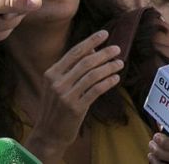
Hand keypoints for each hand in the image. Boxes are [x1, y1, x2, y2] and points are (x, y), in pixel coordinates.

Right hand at [25, 30, 123, 158]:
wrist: (48, 134)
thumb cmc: (56, 107)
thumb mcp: (58, 85)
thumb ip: (72, 68)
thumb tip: (92, 49)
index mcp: (51, 73)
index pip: (74, 52)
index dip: (90, 41)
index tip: (104, 34)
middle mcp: (57, 83)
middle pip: (85, 62)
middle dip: (104, 53)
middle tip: (117, 49)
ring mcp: (65, 96)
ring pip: (93, 75)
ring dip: (109, 67)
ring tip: (120, 63)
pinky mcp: (75, 108)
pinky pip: (96, 90)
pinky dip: (107, 82)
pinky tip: (116, 78)